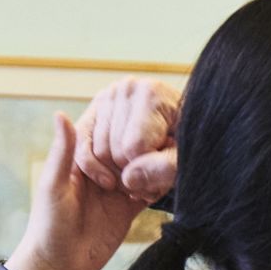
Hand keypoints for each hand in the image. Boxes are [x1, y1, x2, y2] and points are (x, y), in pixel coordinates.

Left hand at [9, 113, 148, 269]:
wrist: (58, 268)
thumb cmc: (48, 225)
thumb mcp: (54, 185)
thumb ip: (63, 151)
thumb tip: (60, 112)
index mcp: (80, 159)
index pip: (104, 131)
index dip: (116, 134)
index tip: (119, 150)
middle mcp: (100, 170)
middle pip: (127, 147)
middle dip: (138, 149)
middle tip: (144, 157)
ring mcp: (116, 189)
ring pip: (141, 167)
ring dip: (149, 167)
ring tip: (154, 170)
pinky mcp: (128, 209)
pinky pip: (148, 191)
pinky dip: (156, 188)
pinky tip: (158, 188)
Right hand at [76, 75, 183, 207]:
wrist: (183, 131)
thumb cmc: (188, 146)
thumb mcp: (185, 161)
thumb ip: (164, 170)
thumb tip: (129, 178)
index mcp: (151, 93)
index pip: (134, 149)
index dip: (148, 173)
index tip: (164, 178)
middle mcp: (126, 88)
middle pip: (116, 152)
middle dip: (133, 176)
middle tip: (153, 182)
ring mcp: (107, 96)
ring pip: (99, 153)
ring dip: (118, 175)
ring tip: (142, 175)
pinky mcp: (93, 110)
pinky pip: (82, 148)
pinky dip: (95, 169)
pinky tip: (115, 177)